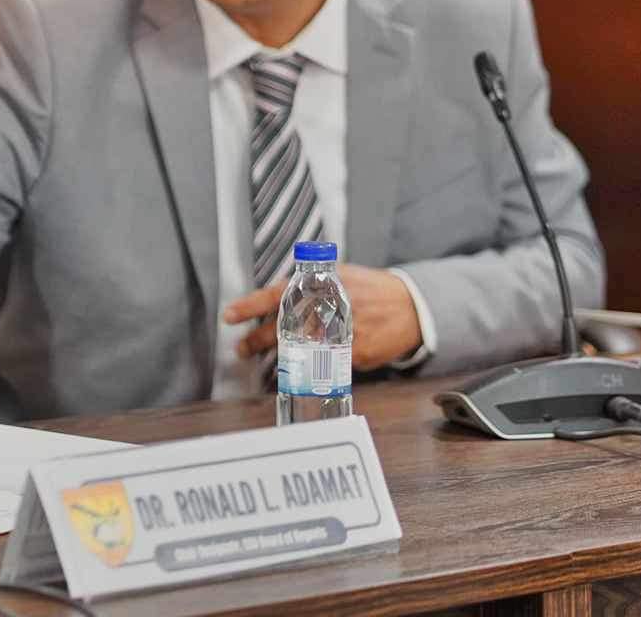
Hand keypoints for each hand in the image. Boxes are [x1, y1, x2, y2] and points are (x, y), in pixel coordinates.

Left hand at [221, 265, 423, 370]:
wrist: (410, 307)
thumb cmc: (371, 290)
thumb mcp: (341, 276)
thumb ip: (311, 285)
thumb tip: (276, 298)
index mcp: (323, 283)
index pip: (278, 293)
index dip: (251, 305)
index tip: (229, 315)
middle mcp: (329, 307)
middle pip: (283, 328)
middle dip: (258, 340)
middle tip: (242, 347)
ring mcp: (342, 333)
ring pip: (300, 350)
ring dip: (282, 356)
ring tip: (270, 359)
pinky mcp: (355, 354)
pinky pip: (326, 363)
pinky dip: (317, 363)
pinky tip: (312, 363)